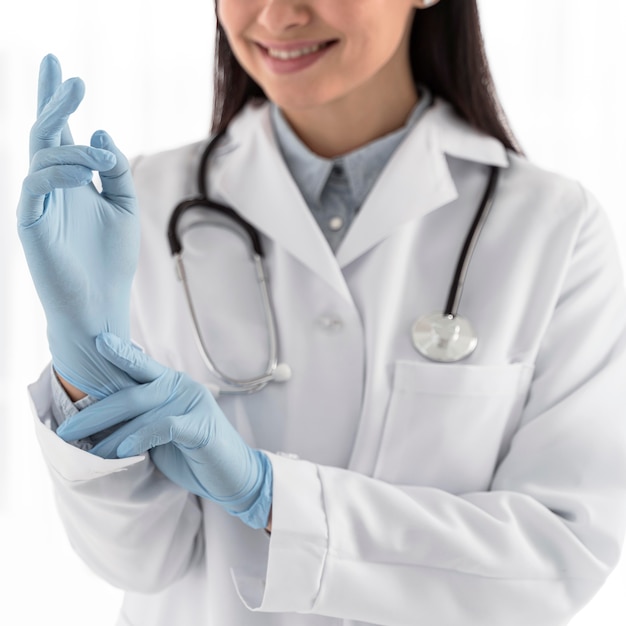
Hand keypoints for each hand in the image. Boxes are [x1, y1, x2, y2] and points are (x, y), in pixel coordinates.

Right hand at [17, 54, 138, 397]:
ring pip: (41, 154)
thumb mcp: (125, 208)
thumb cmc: (112, 260)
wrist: (101, 304)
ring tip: (101, 158)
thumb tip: (98, 130)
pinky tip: (84, 173)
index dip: (59, 102)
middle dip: (51, 100)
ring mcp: (39, 203)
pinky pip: (36, 184)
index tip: (66, 72)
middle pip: (43, 133)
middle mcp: (53, 187)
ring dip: (71, 146)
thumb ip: (115, 171)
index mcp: (73, 182)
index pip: (62, 134)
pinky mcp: (31, 223)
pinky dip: (59, 172)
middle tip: (63, 70)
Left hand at [56, 333, 272, 529]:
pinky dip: (141, 437)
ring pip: (143, 412)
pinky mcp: (201, 426)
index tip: (97, 342)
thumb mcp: (162, 432)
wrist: (233, 476)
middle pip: (132, 394)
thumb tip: (97, 423)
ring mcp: (193, 403)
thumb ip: (140, 419)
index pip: (141, 366)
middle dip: (95, 413)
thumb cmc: (192, 454)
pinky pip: (164, 426)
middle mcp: (182, 387)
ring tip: (88, 454)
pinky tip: (124, 451)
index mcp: (172, 384)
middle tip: (66, 430)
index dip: (120, 353)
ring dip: (111, 436)